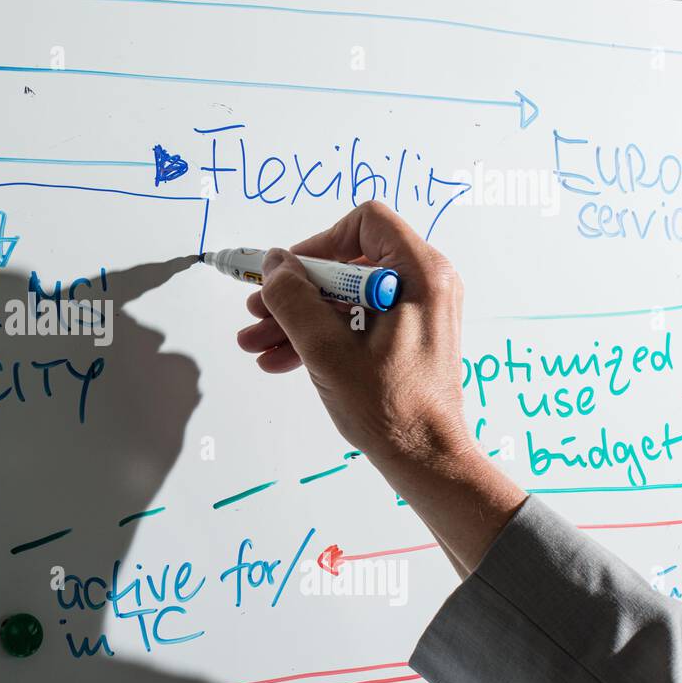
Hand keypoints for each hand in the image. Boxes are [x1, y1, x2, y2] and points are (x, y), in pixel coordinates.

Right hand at [236, 199, 469, 465]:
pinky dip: (320, 336)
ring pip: (345, 297)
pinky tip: (281, 360)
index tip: (288, 276)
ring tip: (256, 343)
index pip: (365, 223)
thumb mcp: (325, 349)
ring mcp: (416, 312)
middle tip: (257, 313)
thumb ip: (293, 299)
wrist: (425, 459)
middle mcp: (424, 284)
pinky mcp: (406, 337)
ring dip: (298, 318)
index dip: (319, 243)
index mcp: (418, 274)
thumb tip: (274, 264)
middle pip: (347, 264)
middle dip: (295, 291)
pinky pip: (356, 322)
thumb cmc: (388, 407)